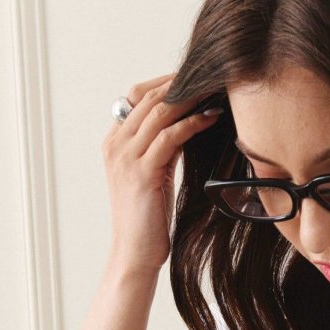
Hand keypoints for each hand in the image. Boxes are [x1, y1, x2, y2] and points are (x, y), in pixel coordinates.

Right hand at [101, 74, 223, 274]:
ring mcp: (126, 158)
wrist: (135, 255)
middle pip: (148, 97)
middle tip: (210, 74)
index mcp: (114, 142)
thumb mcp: (154, 174)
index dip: (167, 82)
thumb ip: (162, 147)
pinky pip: (169, 136)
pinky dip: (191, 123)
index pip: (138, 96)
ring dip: (190, 97)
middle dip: (181, 82)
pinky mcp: (142, 172)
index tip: (196, 76)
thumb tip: (187, 122)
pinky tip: (210, 118)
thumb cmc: (148, 220)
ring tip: (214, 90)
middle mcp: (116, 145)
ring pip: (159, 111)